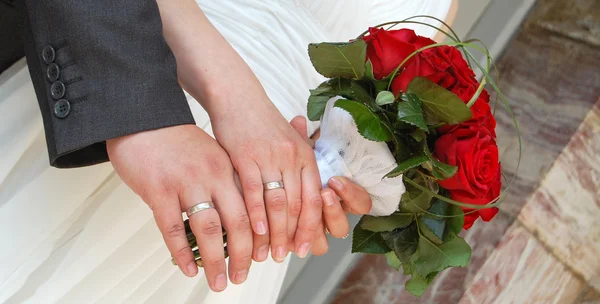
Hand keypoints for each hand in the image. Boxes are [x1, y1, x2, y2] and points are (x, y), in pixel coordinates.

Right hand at [106, 125, 252, 291]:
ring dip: (216, 261)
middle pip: (238, 222)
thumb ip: (226, 181)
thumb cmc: (177, 141)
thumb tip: (240, 217)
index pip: (254, 207)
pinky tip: (189, 269)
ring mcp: (185, 183)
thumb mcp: (211, 155)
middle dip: (245, 255)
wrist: (142, 117)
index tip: (264, 256)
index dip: (262, 235)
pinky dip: (183, 253)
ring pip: (208, 230)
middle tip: (244, 276)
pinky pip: (172, 229)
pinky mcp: (158, 190)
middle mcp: (212, 175)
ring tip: (220, 282)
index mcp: (228, 168)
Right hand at [156, 2, 322, 261]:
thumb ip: (296, 173)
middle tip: (283, 257)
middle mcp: (292, 156)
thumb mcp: (287, 144)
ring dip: (273, 232)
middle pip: (296, 206)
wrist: (237, 97)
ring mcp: (270, 156)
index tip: (303, 248)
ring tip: (265, 253)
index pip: (312, 199)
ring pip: (276, 203)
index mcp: (305, 156)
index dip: (310, 227)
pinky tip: (253, 231)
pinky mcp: (246, 155)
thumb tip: (298, 209)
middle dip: (290, 236)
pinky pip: (253, 191)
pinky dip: (254, 214)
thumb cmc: (261, 125)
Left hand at [288, 117, 371, 254]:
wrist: (264, 179)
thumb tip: (298, 120)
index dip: (350, 196)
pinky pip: (296, 249)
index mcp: (338, 199)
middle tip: (323, 196)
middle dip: (334, 213)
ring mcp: (310, 235)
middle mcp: (327, 220)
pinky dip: (291, 240)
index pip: (360, 204)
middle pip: (341, 228)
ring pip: (322, 244)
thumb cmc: (284, 167)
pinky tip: (282, 230)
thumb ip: (299, 139)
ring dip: (314, 229)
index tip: (334, 181)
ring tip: (297, 221)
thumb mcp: (293, 152)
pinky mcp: (292, 244)